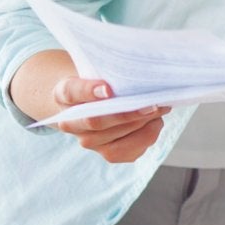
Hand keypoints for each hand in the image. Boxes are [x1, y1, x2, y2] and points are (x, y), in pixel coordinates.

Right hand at [50, 77, 171, 163]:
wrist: (97, 103)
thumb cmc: (101, 83)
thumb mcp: (97, 71)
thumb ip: (109, 72)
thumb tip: (136, 78)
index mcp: (64, 95)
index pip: (71, 92)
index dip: (89, 91)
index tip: (108, 89)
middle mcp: (71, 123)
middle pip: (97, 122)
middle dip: (128, 114)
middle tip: (152, 104)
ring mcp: (89, 141)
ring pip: (115, 140)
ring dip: (142, 125)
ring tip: (160, 110)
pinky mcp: (108, 154)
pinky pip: (130, 152)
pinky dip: (147, 136)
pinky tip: (155, 123)